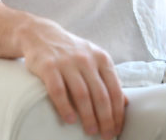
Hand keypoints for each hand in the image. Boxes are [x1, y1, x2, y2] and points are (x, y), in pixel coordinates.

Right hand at [18, 18, 127, 138]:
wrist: (41, 34)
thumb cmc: (71, 52)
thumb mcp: (94, 59)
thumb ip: (107, 79)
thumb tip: (124, 102)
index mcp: (102, 59)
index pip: (115, 89)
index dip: (117, 112)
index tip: (117, 129)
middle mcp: (87, 59)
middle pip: (101, 95)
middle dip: (106, 119)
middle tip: (106, 136)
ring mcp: (67, 62)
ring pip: (82, 94)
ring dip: (88, 116)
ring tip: (91, 131)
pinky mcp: (48, 67)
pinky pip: (58, 91)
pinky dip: (65, 107)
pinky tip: (69, 120)